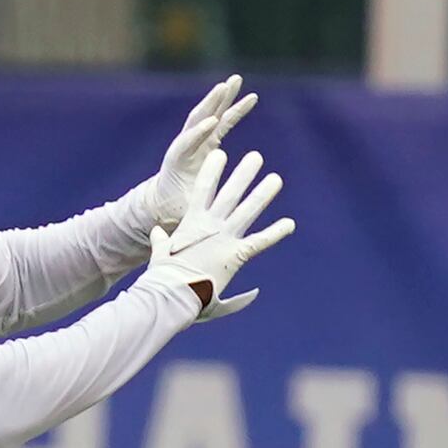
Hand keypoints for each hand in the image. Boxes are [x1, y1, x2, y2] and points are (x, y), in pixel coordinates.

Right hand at [147, 149, 293, 320]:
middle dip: (244, 174)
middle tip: (256, 157)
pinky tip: (290, 223)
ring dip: (263, 194)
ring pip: (248, 211)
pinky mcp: (236, 256)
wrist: (171, 292)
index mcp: (192, 223)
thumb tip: (156, 233)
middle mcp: (210, 226)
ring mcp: (224, 239)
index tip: (220, 154)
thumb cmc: (164, 277)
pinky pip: (260, 241)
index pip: (203, 190)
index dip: (212, 171)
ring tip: (276, 178)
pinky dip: (276, 233)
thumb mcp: (159, 253)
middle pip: (230, 194)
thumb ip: (160, 241)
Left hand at [149, 75, 257, 227]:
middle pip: (197, 118)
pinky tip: (250, 97)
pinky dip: (234, 108)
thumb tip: (179, 224)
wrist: (164, 201)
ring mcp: (196, 140)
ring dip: (223, 97)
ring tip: (236, 80)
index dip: (198, 133)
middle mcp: (186, 145)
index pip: (187, 142)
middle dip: (211, 103)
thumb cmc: (173, 209)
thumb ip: (182, 214)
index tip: (211, 123)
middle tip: (223, 87)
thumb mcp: (178, 213)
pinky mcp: (207, 140)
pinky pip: (223, 121)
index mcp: (177, 162)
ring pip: (210, 114)